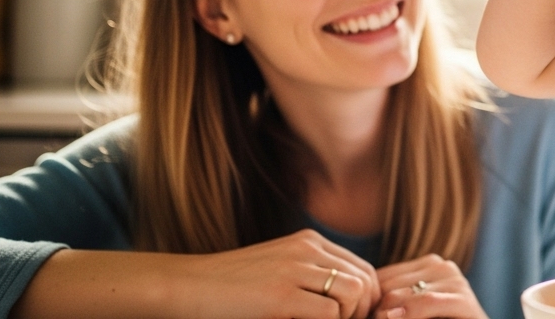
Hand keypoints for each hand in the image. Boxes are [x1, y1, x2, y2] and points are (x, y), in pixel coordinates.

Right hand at [180, 228, 380, 318]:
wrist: (187, 286)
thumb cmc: (230, 287)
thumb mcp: (278, 269)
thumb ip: (309, 275)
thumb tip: (347, 299)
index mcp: (309, 242)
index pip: (362, 268)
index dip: (367, 298)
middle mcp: (307, 250)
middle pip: (365, 280)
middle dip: (364, 310)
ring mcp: (295, 270)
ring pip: (353, 293)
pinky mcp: (281, 296)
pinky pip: (330, 313)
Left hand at [373, 255, 486, 318]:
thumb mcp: (411, 309)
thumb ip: (391, 301)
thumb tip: (359, 303)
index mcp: (428, 264)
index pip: (382, 276)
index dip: (368, 300)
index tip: (364, 315)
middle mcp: (442, 266)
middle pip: (388, 285)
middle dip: (377, 308)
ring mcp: (455, 280)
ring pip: (403, 294)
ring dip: (387, 314)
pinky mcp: (464, 300)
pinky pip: (427, 303)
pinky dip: (409, 313)